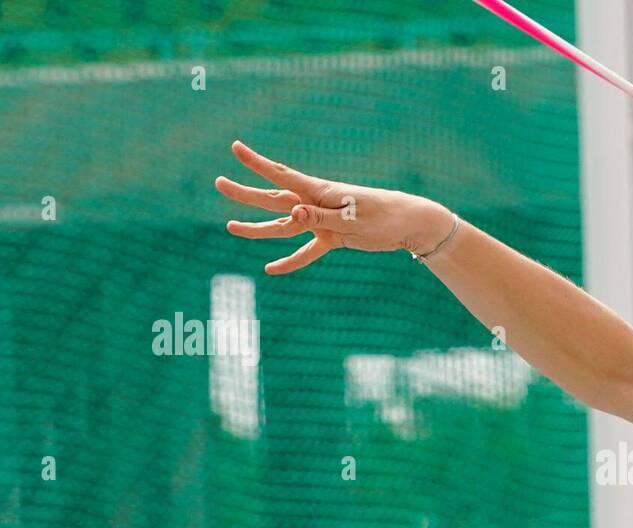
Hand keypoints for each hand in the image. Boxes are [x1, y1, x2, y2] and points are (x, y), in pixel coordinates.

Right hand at [214, 141, 451, 274]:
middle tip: (218, 184)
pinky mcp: (332, 238)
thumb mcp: (352, 218)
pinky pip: (307, 251)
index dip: (257, 163)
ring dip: (258, 228)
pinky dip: (291, 261)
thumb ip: (320, 217)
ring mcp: (322, 221)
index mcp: (319, 191)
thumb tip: (292, 214)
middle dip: (245, 193)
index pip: (281, 175)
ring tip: (231, 227)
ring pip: (283, 226)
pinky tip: (271, 269)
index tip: (234, 147)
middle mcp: (315, 203)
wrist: (408, 224)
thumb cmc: (384, 215)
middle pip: (273, 199)